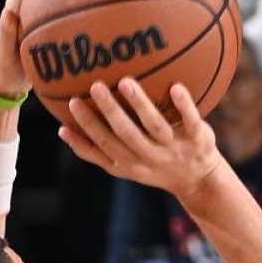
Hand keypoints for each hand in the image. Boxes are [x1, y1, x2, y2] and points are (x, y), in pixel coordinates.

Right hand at [62, 78, 221, 201]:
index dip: (87, 127)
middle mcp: (151, 157)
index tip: (72, 102)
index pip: (105, 145)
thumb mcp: (124, 166)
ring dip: (140, 104)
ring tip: (125, 81)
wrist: (200, 181)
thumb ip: (95, 151)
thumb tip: (61, 130)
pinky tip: (176, 87)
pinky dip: (184, 105)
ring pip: (155, 126)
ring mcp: (175, 148)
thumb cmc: (154, 165)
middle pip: (127, 135)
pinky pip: (190, 120)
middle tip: (95, 85)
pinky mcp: (198, 139)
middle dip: (110, 112)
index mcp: (130, 164)